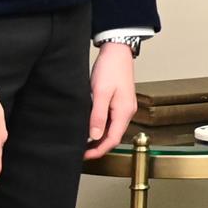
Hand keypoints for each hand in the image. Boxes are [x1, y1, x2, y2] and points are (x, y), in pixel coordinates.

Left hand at [83, 42, 137, 160]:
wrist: (117, 51)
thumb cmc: (110, 68)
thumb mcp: (100, 93)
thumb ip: (98, 115)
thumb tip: (95, 136)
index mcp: (124, 112)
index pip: (112, 139)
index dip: (99, 151)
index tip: (84, 156)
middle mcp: (127, 112)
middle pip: (114, 136)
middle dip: (98, 147)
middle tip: (81, 152)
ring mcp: (124, 107)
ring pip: (113, 129)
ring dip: (99, 138)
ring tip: (83, 141)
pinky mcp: (120, 102)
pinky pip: (112, 120)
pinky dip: (101, 127)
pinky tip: (91, 126)